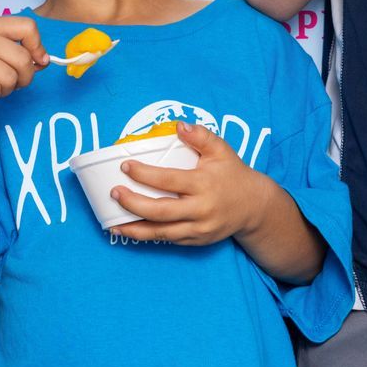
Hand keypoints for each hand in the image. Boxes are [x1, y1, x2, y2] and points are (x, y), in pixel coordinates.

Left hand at [109, 125, 272, 245]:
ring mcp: (199, 228)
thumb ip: (201, 136)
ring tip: (112, 223)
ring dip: (135, 229)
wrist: (254, 207)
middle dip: (133, 203)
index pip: (169, 180)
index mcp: (204, 184)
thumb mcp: (222, 150)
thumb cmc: (233, 174)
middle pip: (160, 210)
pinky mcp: (197, 241)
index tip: (125, 166)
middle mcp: (201, 209)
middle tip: (114, 193)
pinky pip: (169, 240)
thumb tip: (178, 125)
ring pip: (161, 232)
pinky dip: (149, 237)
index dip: (144, 174)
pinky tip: (131, 230)